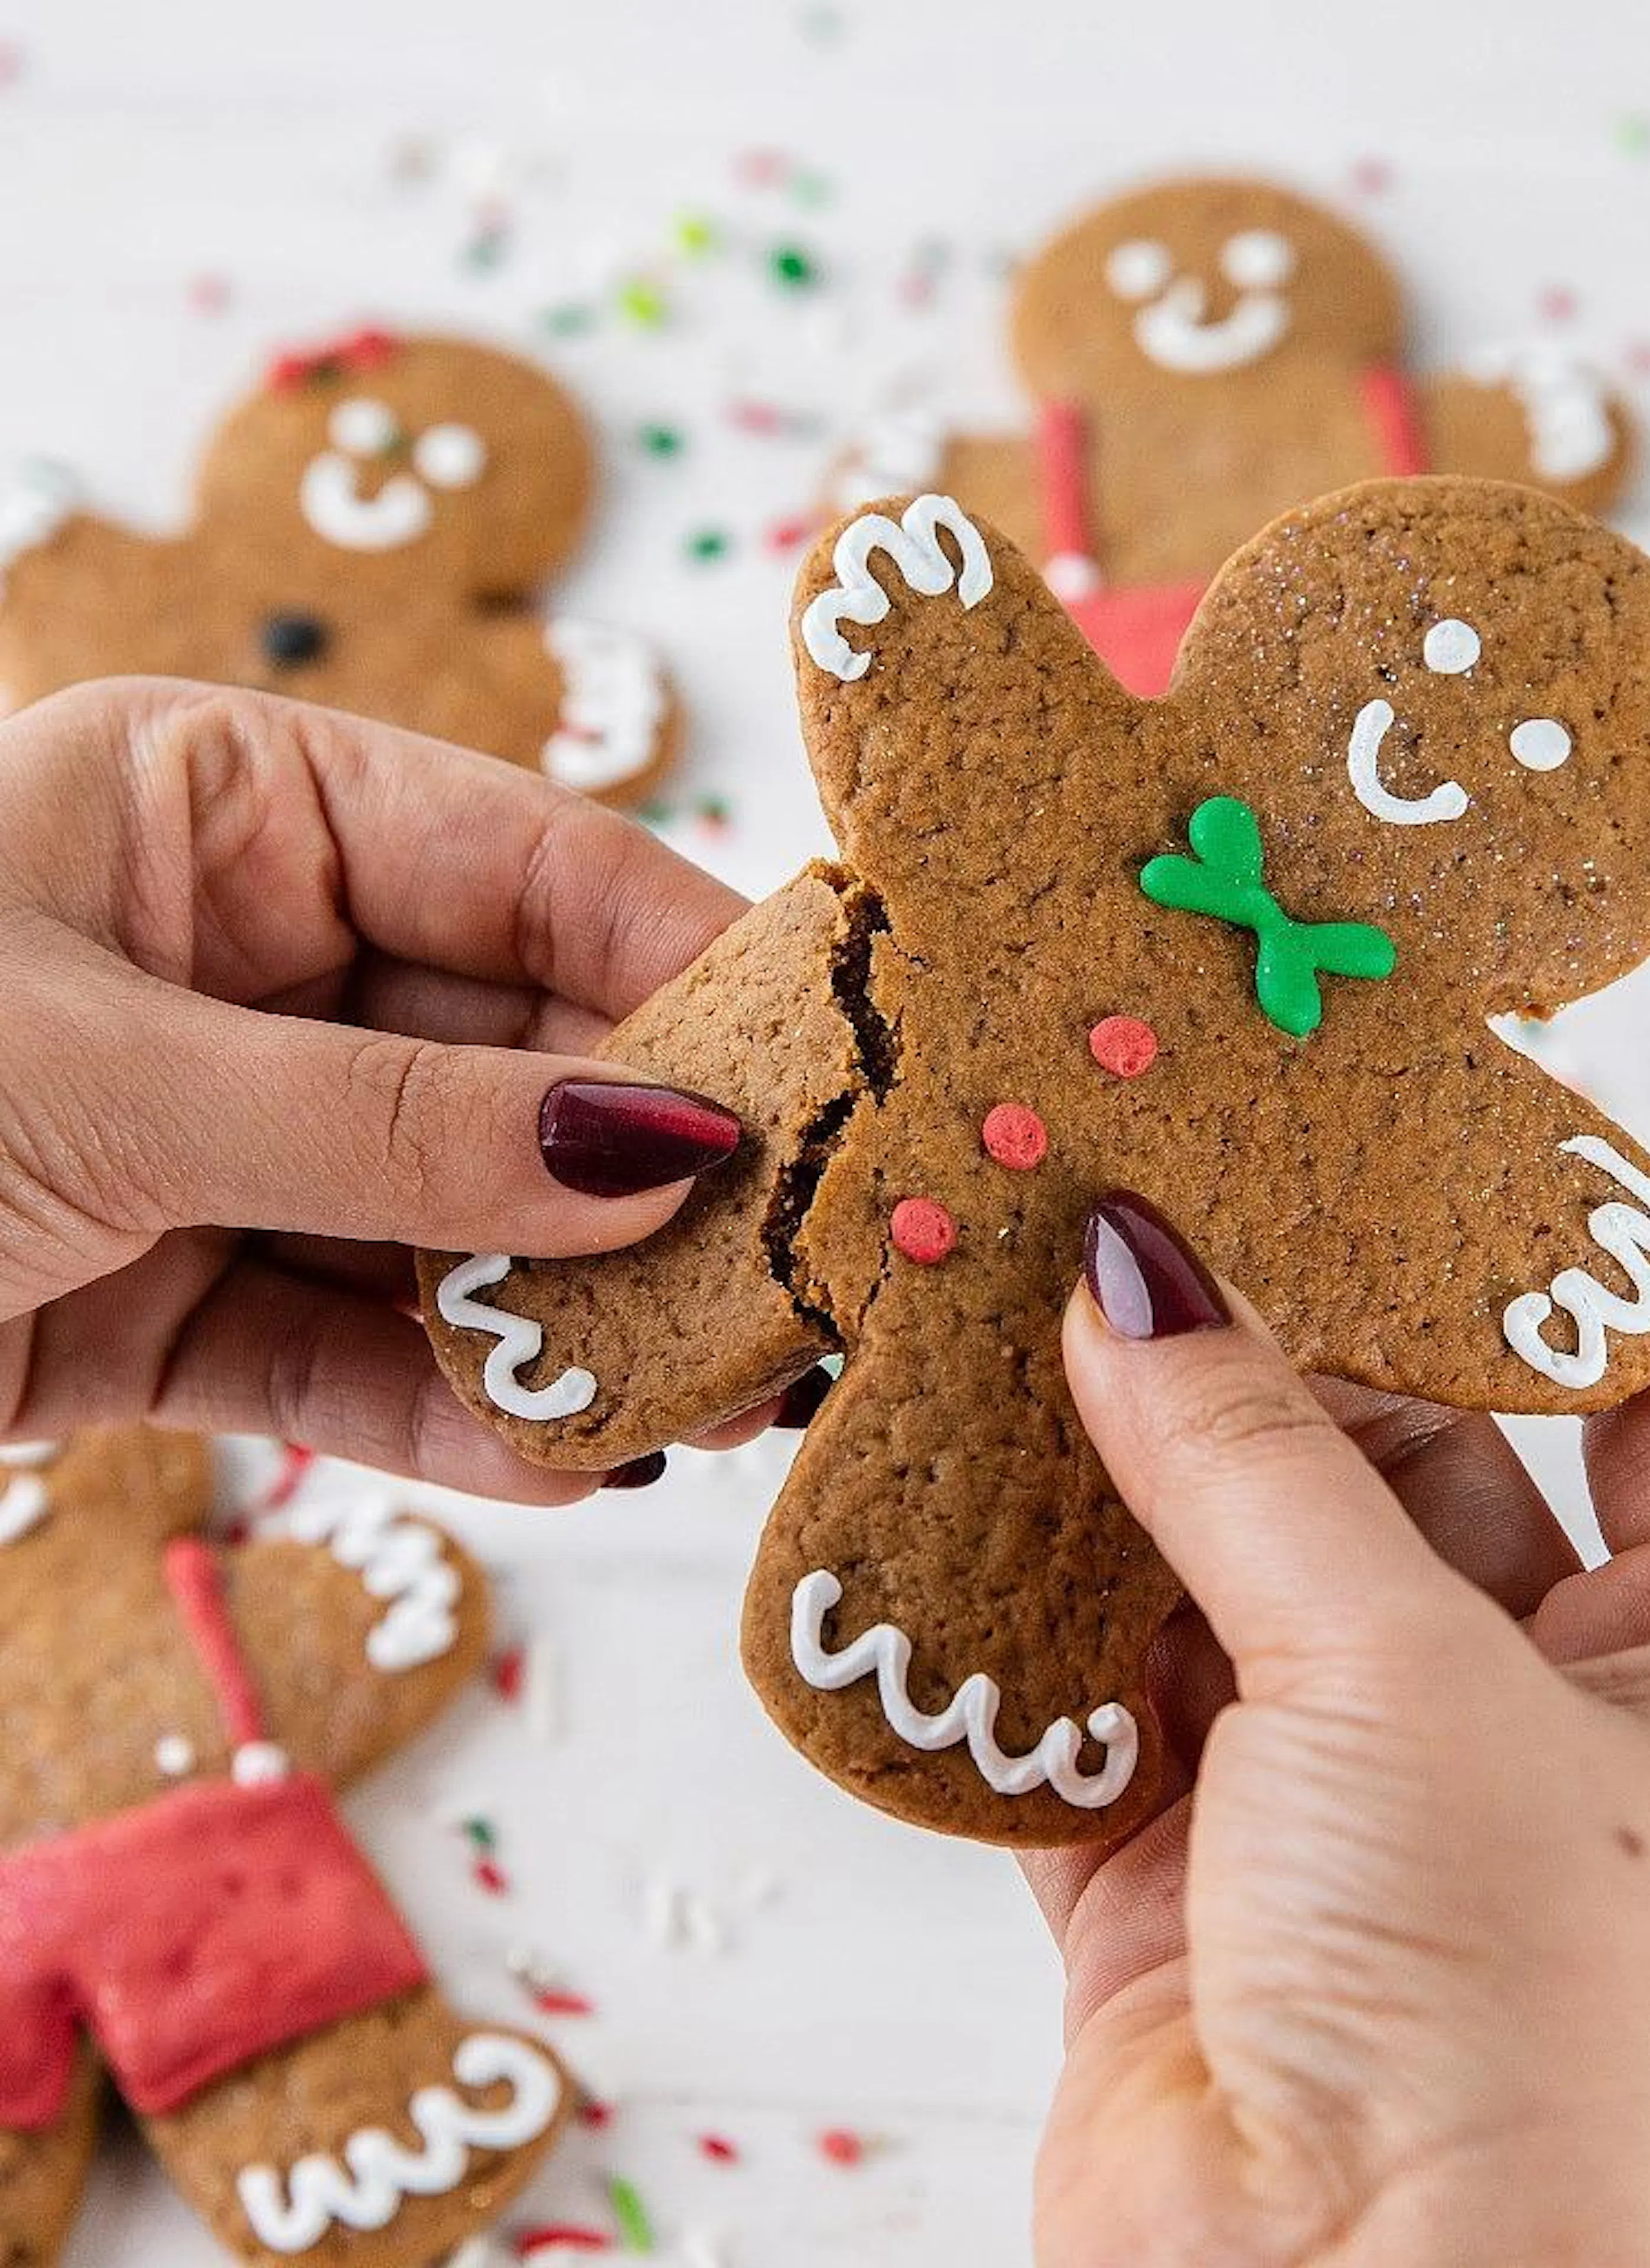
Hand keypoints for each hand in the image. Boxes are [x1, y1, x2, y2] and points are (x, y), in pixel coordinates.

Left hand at [0, 679, 750, 1497]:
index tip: (826, 1061)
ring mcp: (212, 1141)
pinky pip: (346, 1353)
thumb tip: (666, 1147)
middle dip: (652, 1169)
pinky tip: (565, 1450)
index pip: (523, 860)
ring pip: (451, 1221)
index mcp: (217, 808)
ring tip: (719, 1388)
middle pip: (514, 1056)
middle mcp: (234, 961)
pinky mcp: (165, 1305)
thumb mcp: (113, 1079)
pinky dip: (449, 1407)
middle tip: (804, 1260)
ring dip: (575, 1309)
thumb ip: (406, 1126)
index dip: (685, 958)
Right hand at [1024, 1194, 1649, 2267]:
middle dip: (1282, 1342)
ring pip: (1242, 1567)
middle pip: (1416, 1459)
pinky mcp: (1202, 1882)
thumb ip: (1250, 1457)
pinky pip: (1111, 1694)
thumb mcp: (1404, 1678)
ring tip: (1025, 1299)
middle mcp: (1558, 1721)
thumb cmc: (1511, 2026)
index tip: (1418, 1116)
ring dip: (1135, 1464)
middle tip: (1154, 1189)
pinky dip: (1035, 1606)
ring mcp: (1371, 1801)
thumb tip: (1130, 1265)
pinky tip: (958, 1477)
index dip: (1557, 1242)